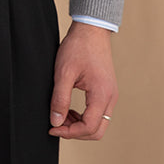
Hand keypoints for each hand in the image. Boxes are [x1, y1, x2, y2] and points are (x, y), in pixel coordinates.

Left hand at [49, 21, 117, 140]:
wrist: (91, 30)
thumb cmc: (78, 47)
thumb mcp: (63, 73)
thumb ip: (60, 99)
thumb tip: (56, 121)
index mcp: (102, 95)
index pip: (89, 127)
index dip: (69, 132)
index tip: (52, 128)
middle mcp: (110, 98)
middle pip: (97, 130)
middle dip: (75, 132)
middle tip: (56, 124)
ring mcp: (111, 95)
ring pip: (99, 123)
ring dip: (80, 125)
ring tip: (61, 115)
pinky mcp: (107, 91)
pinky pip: (99, 112)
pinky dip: (85, 116)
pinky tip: (70, 109)